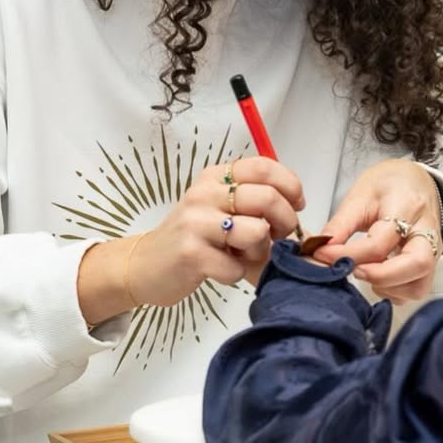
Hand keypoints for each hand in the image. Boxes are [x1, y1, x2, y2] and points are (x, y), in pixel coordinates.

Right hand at [78, 157, 304, 321]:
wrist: (146, 265)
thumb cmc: (192, 237)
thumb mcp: (219, 207)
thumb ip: (254, 201)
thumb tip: (297, 209)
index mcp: (215, 177)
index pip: (264, 167)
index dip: (291, 186)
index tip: (296, 205)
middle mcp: (204, 193)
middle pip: (267, 197)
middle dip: (285, 222)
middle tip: (277, 237)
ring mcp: (196, 222)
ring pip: (256, 232)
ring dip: (259, 251)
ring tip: (243, 255)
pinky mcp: (191, 253)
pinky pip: (237, 267)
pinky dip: (236, 275)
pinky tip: (221, 270)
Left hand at [313, 159, 441, 304]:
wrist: (413, 180)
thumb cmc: (388, 185)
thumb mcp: (359, 196)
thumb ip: (340, 225)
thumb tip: (319, 250)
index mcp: (407, 207)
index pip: (381, 241)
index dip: (349, 254)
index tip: (322, 255)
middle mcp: (427, 231)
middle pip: (416, 265)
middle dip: (381, 276)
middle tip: (354, 271)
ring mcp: (434, 250)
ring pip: (419, 285)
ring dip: (388, 286)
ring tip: (365, 271)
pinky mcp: (431, 264)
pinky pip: (416, 289)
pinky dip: (394, 291)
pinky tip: (378, 276)